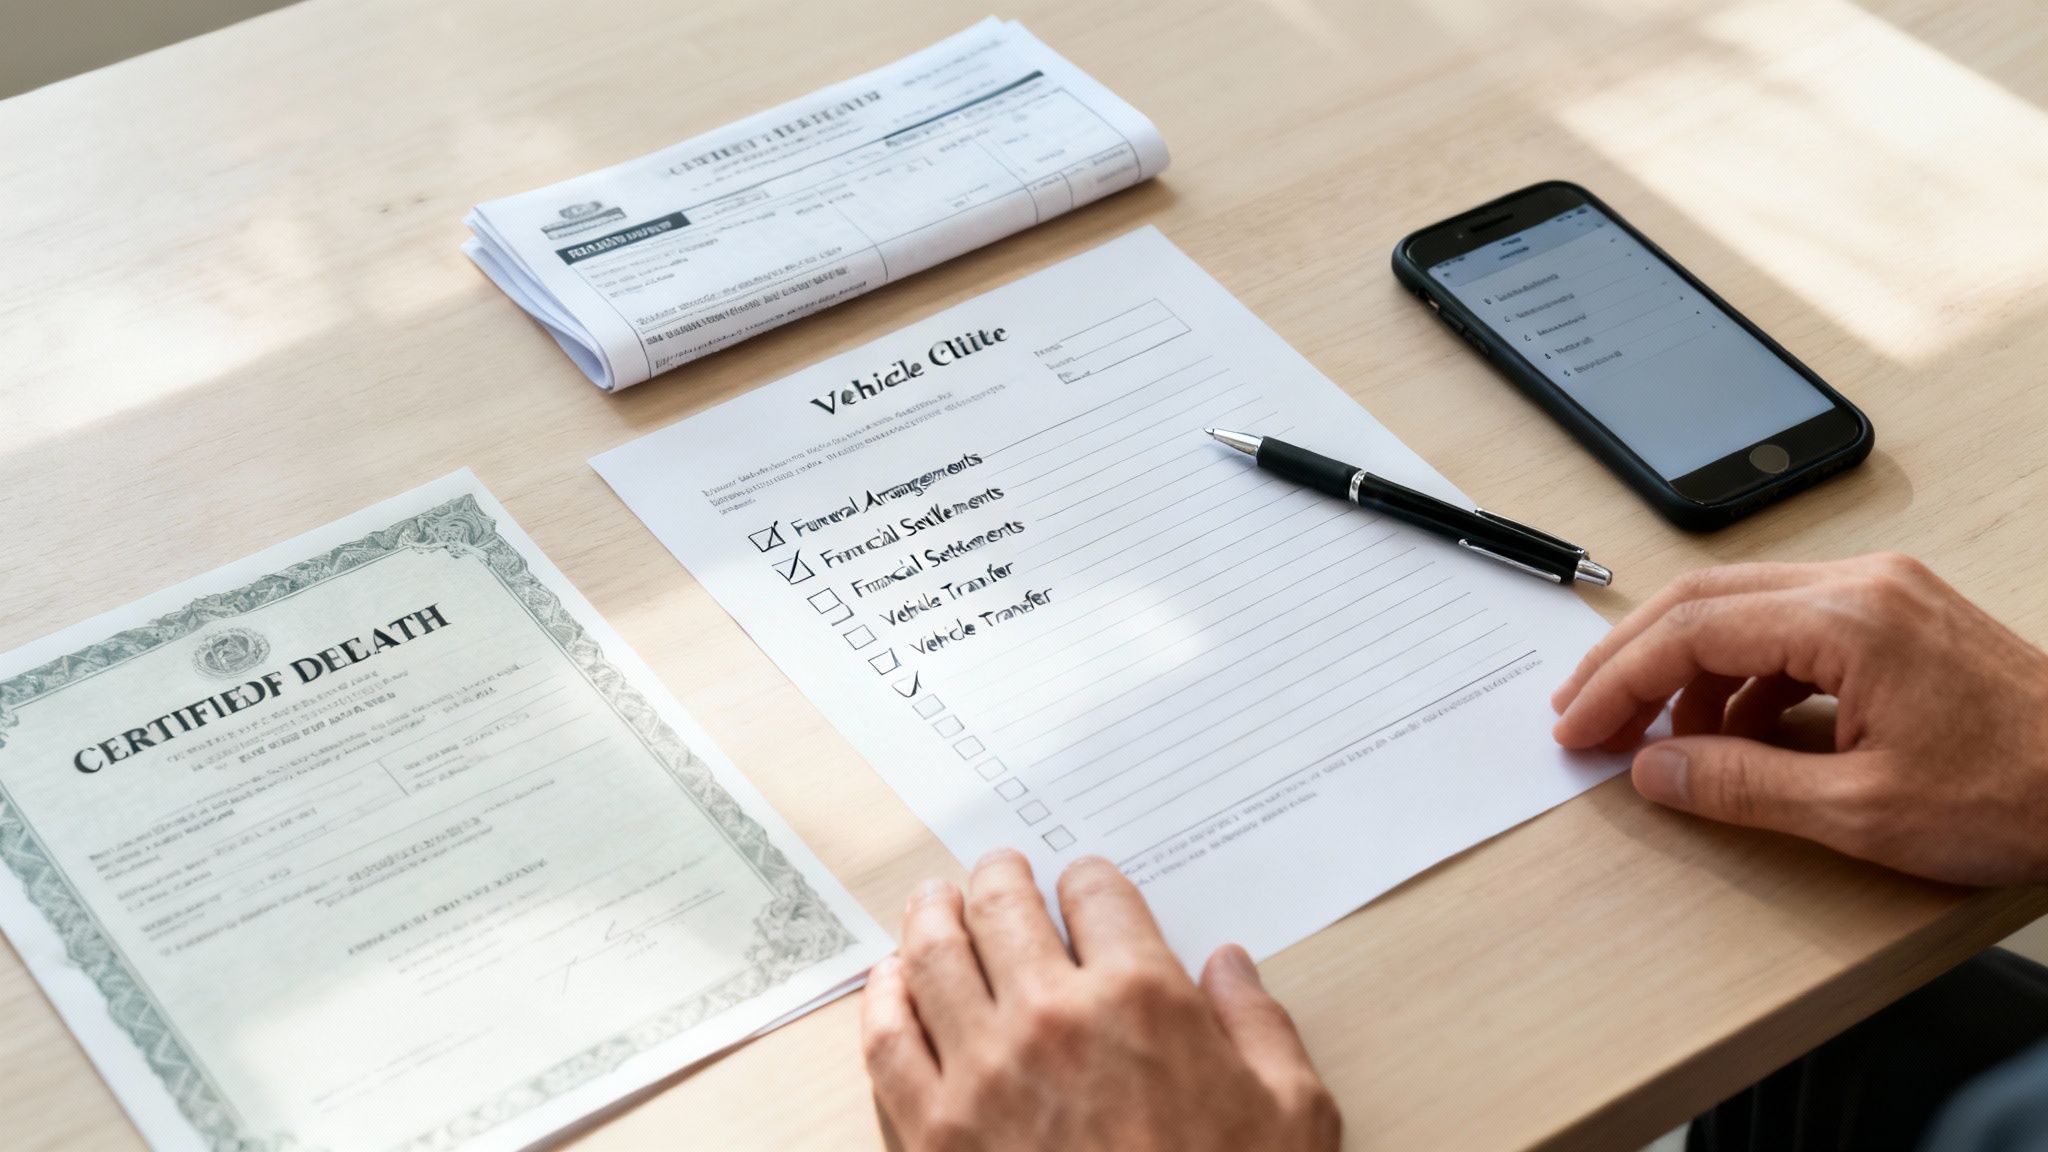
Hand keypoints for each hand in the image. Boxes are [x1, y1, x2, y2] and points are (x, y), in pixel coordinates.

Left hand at [860, 851, 1339, 1151]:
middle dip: (1001, 878)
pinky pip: (889, 1042)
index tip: (1083, 883)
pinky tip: (890, 982)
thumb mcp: (1292, 1115)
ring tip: (934, 902)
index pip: (1099, 897)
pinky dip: (884, 999)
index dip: (1089, 881)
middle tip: (999, 871)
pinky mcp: (932, 1133)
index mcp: (1141, 1000)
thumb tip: (1231, 968)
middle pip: (1003, 909)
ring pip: (934, 958)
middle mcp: (1052, 1019)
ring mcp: (981, 1074)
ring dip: (932, 916)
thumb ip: (1261, 1028)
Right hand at [1551, 553, 2047, 884]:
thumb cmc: (2020, 794)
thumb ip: (1739, 785)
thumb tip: (1652, 769)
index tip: (1577, 727)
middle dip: (1630, 661)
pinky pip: (1790, 626)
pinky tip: (1735, 732)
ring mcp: (1883, 593)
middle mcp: (1860, 584)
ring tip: (1659, 741)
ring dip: (1686, 670)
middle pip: (1702, 599)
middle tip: (1583, 716)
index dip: (1618, 682)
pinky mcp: (1899, 616)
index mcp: (1847, 619)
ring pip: (1741, 607)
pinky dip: (1743, 674)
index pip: (1690, 630)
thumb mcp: (1861, 812)